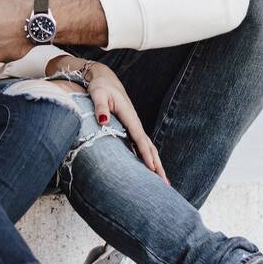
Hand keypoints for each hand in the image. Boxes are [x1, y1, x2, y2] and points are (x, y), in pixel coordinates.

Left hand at [72, 59, 167, 182]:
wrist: (104, 80)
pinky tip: (150, 171)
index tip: (152, 169)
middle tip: (165, 184)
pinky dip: (148, 158)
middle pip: (149, 147)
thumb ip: (100, 107)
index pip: (140, 139)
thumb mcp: (97, 94)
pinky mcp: (130, 129)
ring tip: (163, 182)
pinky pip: (142, 146)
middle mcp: (135, 123)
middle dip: (157, 165)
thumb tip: (103, 121)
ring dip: (156, 165)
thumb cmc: (99, 87)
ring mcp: (134, 127)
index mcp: (129, 116)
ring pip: (148, 148)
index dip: (146, 154)